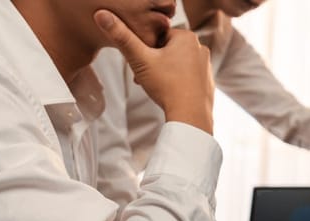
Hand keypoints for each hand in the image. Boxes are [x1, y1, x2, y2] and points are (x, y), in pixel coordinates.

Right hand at [93, 10, 213, 133]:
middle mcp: (200, 47)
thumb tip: (101, 15)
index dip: (144, 51)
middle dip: (153, 63)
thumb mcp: (139, 59)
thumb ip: (122, 37)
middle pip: (166, 50)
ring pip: (175, 64)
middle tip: (146, 78)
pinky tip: (170, 92)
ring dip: (163, 73)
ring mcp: (206, 64)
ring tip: (157, 86)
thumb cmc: (167, 86)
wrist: (190, 116)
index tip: (141, 65)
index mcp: (187, 36)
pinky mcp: (207, 80)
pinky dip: (176, 82)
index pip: (157, 37)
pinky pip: (186, 76)